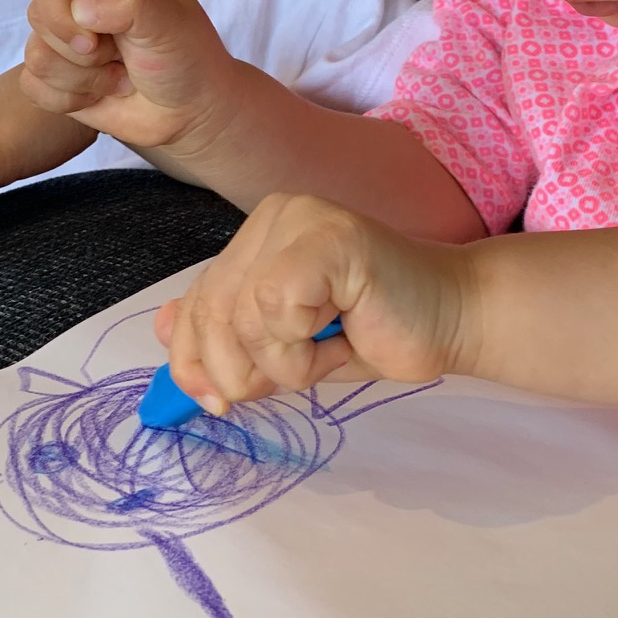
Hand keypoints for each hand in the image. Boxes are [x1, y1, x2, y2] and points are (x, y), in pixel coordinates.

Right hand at [21, 0, 238, 152]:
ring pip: (35, 55)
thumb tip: (79, 10)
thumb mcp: (170, 21)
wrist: (190, 111)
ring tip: (119, 76)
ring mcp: (64, 36)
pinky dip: (68, 99)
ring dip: (84, 78)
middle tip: (122, 56)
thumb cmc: (185, 58)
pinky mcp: (56, 73)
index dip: (61, 9)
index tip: (93, 41)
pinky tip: (101, 94)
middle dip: (82, 51)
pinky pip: (32, 85)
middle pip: (39, 14)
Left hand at [157, 193, 476, 412]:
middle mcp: (275, 216)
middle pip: (211, 311)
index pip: (196, 299)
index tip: (208, 401)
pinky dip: (302, 349)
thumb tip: (162, 332)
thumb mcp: (289, 346)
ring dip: (284, 363)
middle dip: (233, 371)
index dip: (190, 356)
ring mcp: (302, 220)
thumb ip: (232, 336)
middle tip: (275, 387)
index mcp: (260, 235)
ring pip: (243, 318)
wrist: (455, 318)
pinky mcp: (328, 238)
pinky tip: (341, 334)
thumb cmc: (377, 332)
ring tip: (326, 350)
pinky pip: (276, 309)